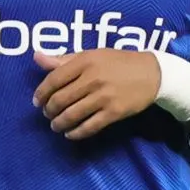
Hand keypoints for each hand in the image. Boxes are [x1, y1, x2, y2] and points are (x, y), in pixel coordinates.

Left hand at [33, 49, 161, 140]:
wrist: (152, 73)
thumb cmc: (117, 62)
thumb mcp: (91, 55)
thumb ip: (63, 59)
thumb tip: (36, 57)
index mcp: (85, 61)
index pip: (54, 79)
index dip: (41, 93)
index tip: (37, 101)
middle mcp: (93, 79)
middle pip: (60, 100)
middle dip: (49, 110)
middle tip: (48, 114)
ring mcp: (104, 97)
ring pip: (72, 115)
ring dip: (58, 124)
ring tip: (55, 125)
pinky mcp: (114, 112)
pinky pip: (89, 127)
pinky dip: (75, 133)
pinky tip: (70, 134)